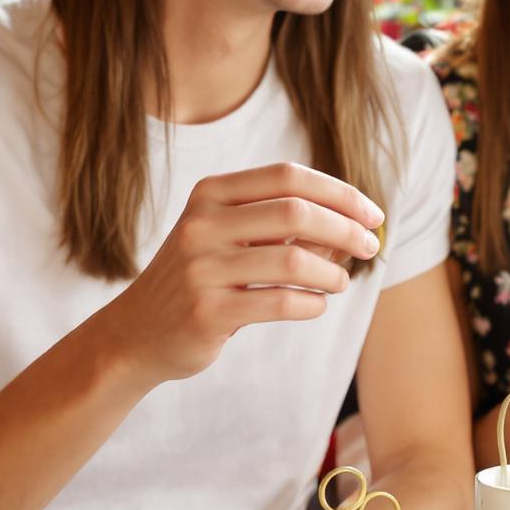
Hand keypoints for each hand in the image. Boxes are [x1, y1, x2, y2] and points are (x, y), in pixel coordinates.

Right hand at [89, 162, 384, 383]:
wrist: (136, 333)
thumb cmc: (198, 280)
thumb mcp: (232, 240)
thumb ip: (284, 229)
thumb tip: (354, 225)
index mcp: (210, 195)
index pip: (288, 176)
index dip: (339, 192)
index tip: (373, 213)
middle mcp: (201, 224)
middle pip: (296, 212)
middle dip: (346, 228)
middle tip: (370, 247)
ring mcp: (201, 268)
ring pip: (293, 261)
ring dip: (332, 273)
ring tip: (340, 282)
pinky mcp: (207, 312)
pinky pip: (280, 303)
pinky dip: (311, 304)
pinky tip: (316, 305)